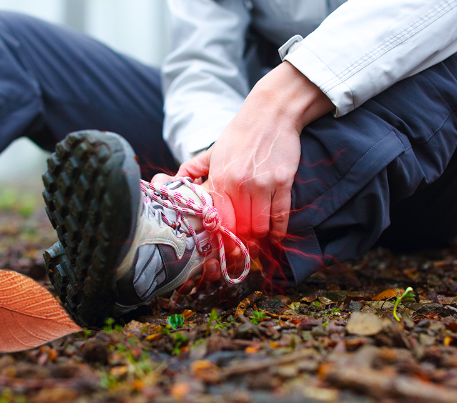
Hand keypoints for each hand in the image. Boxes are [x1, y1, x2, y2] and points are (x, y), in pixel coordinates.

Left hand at [175, 62, 333, 243]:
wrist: (270, 113)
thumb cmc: (240, 133)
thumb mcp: (213, 151)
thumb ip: (193, 169)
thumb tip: (174, 181)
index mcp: (219, 178)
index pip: (217, 220)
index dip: (221, 235)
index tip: (223, 239)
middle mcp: (239, 184)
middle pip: (239, 228)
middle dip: (241, 239)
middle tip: (242, 242)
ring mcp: (262, 185)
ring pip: (260, 227)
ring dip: (259, 235)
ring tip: (257, 235)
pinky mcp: (282, 182)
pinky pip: (281, 217)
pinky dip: (278, 231)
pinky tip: (274, 234)